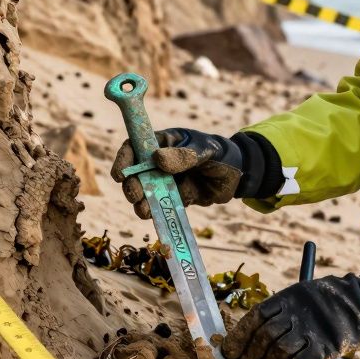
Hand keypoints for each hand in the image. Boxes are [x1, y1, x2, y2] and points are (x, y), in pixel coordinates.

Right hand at [112, 128, 245, 218]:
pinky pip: (159, 205)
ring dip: (140, 201)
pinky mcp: (174, 198)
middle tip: (134, 194)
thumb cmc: (221, 154)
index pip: (136, 146)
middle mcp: (160, 162)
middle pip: (136, 172)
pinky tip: (151, 216)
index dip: (124, 159)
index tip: (120, 174)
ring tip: (142, 209)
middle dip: (131, 184)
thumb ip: (184, 156)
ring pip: (145, 191)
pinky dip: (153, 211)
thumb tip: (157, 159)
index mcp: (164, 143)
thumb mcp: (205, 151)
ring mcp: (166, 181)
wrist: (239, 176)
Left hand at [221, 275, 359, 358]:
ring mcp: (310, 329)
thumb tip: (250, 341)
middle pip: (264, 336)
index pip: (255, 317)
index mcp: (286, 298)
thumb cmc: (323, 305)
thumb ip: (279, 315)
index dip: (238, 336)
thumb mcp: (299, 299)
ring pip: (279, 351)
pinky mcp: (324, 346)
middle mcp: (296, 312)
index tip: (229, 352)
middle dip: (250, 355)